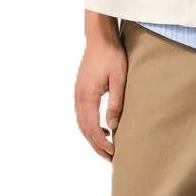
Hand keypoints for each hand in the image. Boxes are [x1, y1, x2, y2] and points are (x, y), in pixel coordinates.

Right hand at [73, 13, 125, 161]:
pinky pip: (81, 114)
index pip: (92, 128)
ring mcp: (76, 93)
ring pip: (81, 123)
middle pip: (84, 129)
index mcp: (86, 96)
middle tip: (110, 158)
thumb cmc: (112, 55)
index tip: (114, 152)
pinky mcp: (78, 90)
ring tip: (106, 148)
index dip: (102, 143)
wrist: (98, 37)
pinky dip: (89, 126)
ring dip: (92, 137)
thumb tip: (114, 126)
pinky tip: (103, 128)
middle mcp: (77, 97)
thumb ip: (116, 102)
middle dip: (96, 146)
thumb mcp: (119, 79)